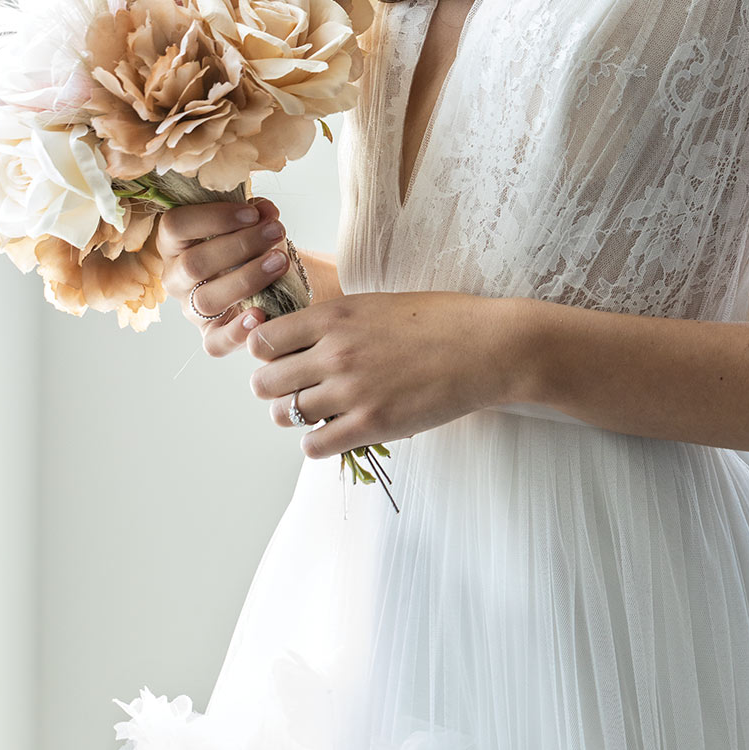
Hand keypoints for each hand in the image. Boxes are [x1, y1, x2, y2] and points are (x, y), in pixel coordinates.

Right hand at [155, 195, 289, 356]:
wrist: (270, 280)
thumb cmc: (251, 246)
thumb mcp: (252, 224)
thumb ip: (257, 214)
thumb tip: (265, 211)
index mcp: (175, 242)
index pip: (175, 225)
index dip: (213, 217)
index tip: (253, 213)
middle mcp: (176, 277)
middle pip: (193, 264)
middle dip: (240, 245)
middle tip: (276, 232)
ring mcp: (191, 310)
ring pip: (207, 300)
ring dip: (247, 278)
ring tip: (280, 261)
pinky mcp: (211, 336)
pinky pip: (215, 343)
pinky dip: (238, 331)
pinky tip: (261, 315)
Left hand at [246, 290, 516, 457]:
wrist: (486, 347)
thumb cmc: (438, 320)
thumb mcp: (376, 304)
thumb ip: (335, 321)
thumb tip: (299, 338)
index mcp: (334, 316)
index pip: (262, 341)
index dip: (265, 353)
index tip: (280, 358)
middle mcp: (335, 352)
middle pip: (265, 382)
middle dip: (274, 388)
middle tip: (294, 389)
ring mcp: (352, 390)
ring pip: (285, 415)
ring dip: (294, 416)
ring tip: (315, 411)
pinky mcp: (372, 424)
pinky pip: (314, 445)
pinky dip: (317, 442)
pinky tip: (334, 432)